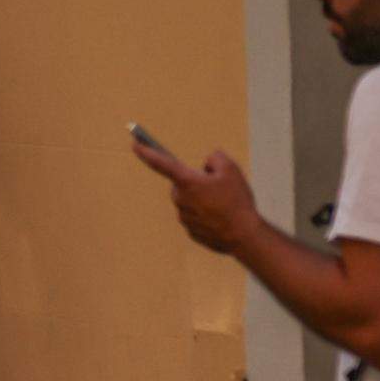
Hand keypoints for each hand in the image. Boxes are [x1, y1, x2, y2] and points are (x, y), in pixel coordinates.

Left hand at [134, 132, 265, 254]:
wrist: (245, 236)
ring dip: (202, 200)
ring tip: (224, 206)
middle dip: (196, 183)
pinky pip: (196, 217)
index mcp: (187, 181)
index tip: (134, 144)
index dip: (147, 152)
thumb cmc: (237, 202)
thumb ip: (216, 158)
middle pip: (182, 184)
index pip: (161, 163)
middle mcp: (180, 199)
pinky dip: (207, 216)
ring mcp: (184, 217)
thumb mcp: (231, 170)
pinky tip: (222, 219)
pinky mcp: (191, 231)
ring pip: (189, 201)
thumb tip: (206, 164)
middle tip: (218, 190)